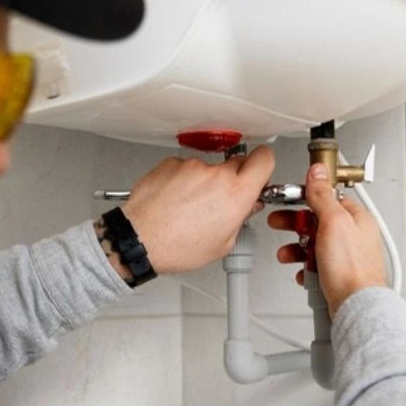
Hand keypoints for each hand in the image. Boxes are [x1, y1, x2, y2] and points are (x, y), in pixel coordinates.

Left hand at [120, 146, 274, 274]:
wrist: (140, 239)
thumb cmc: (177, 246)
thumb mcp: (222, 244)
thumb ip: (240, 219)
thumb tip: (245, 207)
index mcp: (236, 193)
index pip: (264, 159)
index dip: (264, 164)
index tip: (260, 171)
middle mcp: (216, 174)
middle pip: (237, 163)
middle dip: (233, 179)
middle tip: (221, 200)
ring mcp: (192, 166)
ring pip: (208, 168)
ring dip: (203, 182)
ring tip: (189, 207)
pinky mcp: (171, 163)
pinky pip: (185, 168)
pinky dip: (182, 180)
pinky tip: (174, 201)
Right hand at [268, 163, 386, 315]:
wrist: (355, 306)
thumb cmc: (351, 268)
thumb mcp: (333, 222)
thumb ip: (323, 195)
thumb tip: (318, 172)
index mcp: (356, 218)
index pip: (327, 198)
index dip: (305, 198)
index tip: (289, 200)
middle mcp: (354, 236)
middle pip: (317, 222)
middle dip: (295, 225)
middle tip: (280, 224)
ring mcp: (346, 256)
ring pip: (314, 245)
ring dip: (297, 249)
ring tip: (287, 254)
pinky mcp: (338, 275)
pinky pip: (316, 266)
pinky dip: (306, 267)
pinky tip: (303, 271)